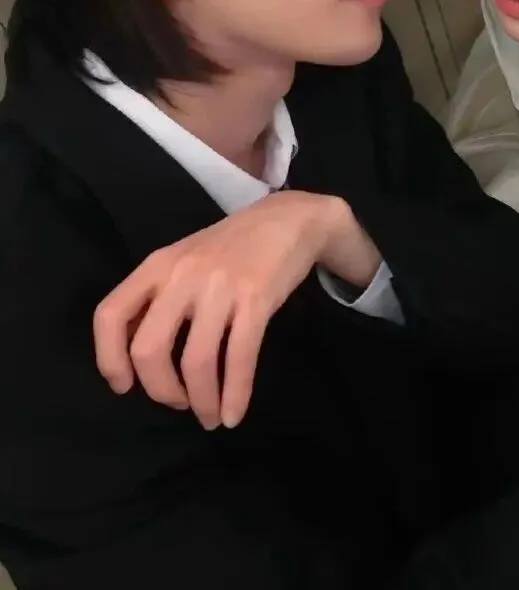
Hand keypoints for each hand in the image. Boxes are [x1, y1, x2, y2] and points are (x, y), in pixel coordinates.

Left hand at [93, 191, 380, 429]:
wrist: (291, 219)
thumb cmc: (235, 246)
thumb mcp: (187, 259)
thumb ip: (160, 296)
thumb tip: (138, 356)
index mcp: (158, 265)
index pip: (111, 315)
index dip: (109, 359)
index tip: (125, 386)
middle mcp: (182, 275)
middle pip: (149, 348)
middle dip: (161, 390)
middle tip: (179, 404)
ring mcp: (220, 286)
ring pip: (196, 360)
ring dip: (202, 400)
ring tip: (210, 417)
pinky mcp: (256, 299)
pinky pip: (239, 357)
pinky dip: (235, 394)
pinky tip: (234, 414)